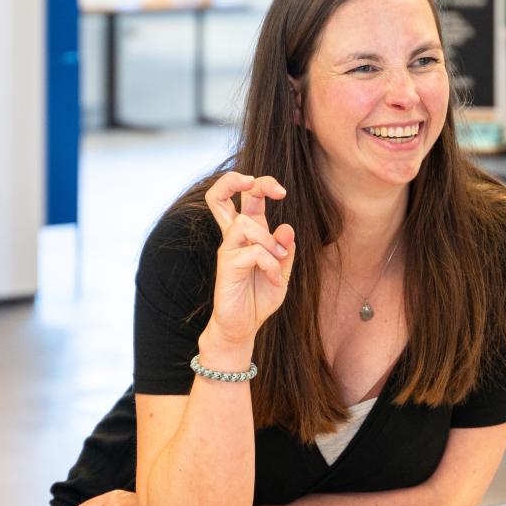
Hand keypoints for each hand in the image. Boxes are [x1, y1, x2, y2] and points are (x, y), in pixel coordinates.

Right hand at [201, 172, 296, 348]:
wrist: (244, 326)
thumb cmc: (259, 297)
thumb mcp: (282, 271)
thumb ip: (285, 250)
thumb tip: (287, 227)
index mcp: (249, 232)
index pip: (247, 197)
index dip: (261, 184)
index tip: (281, 192)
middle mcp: (234, 236)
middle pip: (218, 195)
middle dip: (233, 180)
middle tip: (252, 181)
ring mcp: (228, 249)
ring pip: (245, 223)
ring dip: (268, 240)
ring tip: (279, 259)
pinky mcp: (227, 266)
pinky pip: (253, 252)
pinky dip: (271, 264)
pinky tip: (275, 279)